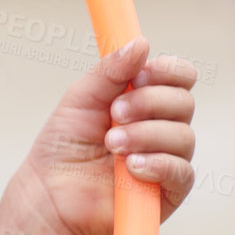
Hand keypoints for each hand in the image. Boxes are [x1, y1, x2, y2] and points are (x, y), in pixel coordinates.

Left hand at [17, 35, 196, 234]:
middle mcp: (162, 126)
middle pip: (184, 103)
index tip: (139, 76)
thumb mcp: (82, 99)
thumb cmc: (64, 144)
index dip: (167, 71)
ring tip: (110, 145)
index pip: (180, 76)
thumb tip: (141, 42)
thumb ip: (110, 71)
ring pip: (183, 137)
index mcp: (146, 99)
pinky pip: (182, 173)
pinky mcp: (169, 192)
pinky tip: (131, 167)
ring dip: (145, 136)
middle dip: (148, 104)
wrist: (49, 191)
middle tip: (114, 115)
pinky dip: (158, 165)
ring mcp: (168, 159)